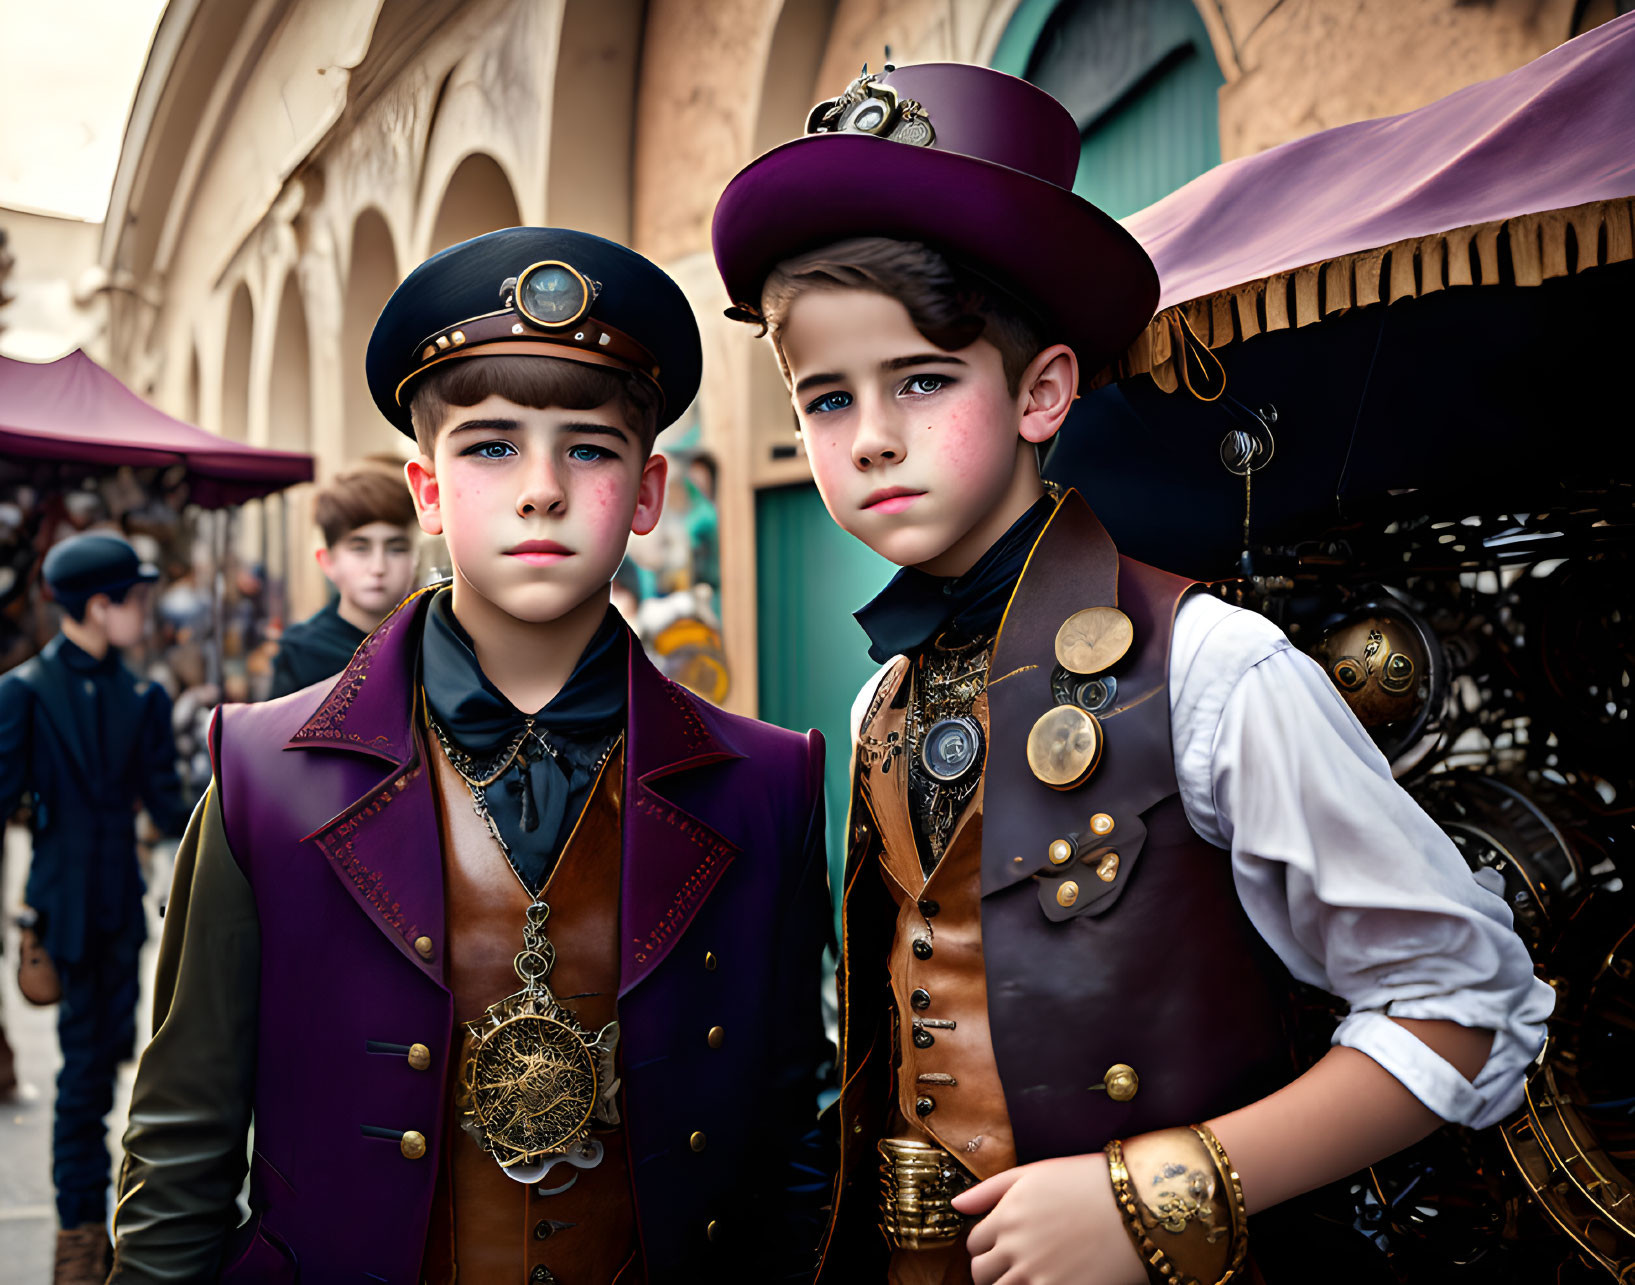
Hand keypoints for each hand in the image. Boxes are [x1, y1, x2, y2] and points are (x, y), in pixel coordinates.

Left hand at [952, 1153, 1146, 1284]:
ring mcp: (1035, 1276)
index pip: (974, 1245)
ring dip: (1008, 1284)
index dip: (987, 1245)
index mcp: (1006, 1217)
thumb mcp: (1033, 1173)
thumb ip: (989, 1190)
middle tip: (1014, 1264)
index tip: (1004, 1244)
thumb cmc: (1087, 1183)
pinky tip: (1047, 1279)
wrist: (1136, 1207)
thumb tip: (957, 1205)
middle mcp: (1015, 1250)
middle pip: (981, 1274)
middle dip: (992, 1270)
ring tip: (1030, 1273)